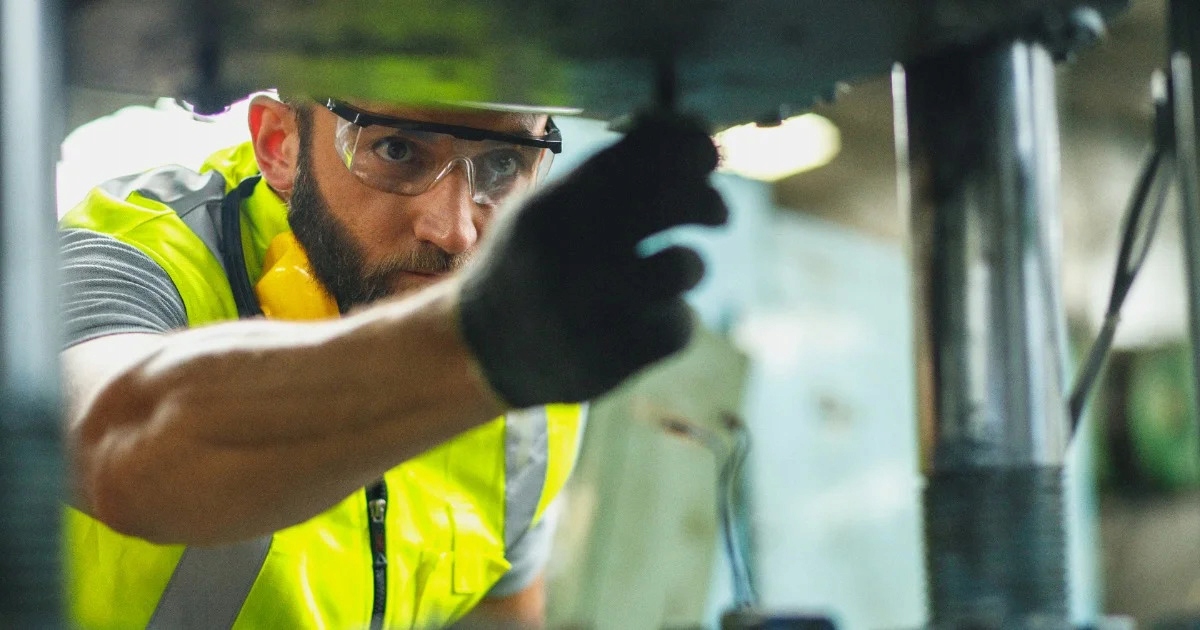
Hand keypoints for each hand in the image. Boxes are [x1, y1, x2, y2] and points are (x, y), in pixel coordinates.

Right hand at [458, 113, 727, 406]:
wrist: (479, 348)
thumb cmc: (527, 263)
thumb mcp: (543, 206)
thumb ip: (604, 174)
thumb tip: (687, 135)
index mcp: (553, 206)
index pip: (640, 157)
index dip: (688, 150)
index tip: (706, 155)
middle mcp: (571, 252)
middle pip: (674, 202)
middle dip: (709, 201)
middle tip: (716, 212)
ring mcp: (591, 309)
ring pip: (684, 267)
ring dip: (690, 265)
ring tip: (675, 269)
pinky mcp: (611, 359)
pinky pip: (678, 327)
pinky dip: (674, 319)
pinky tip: (653, 315)